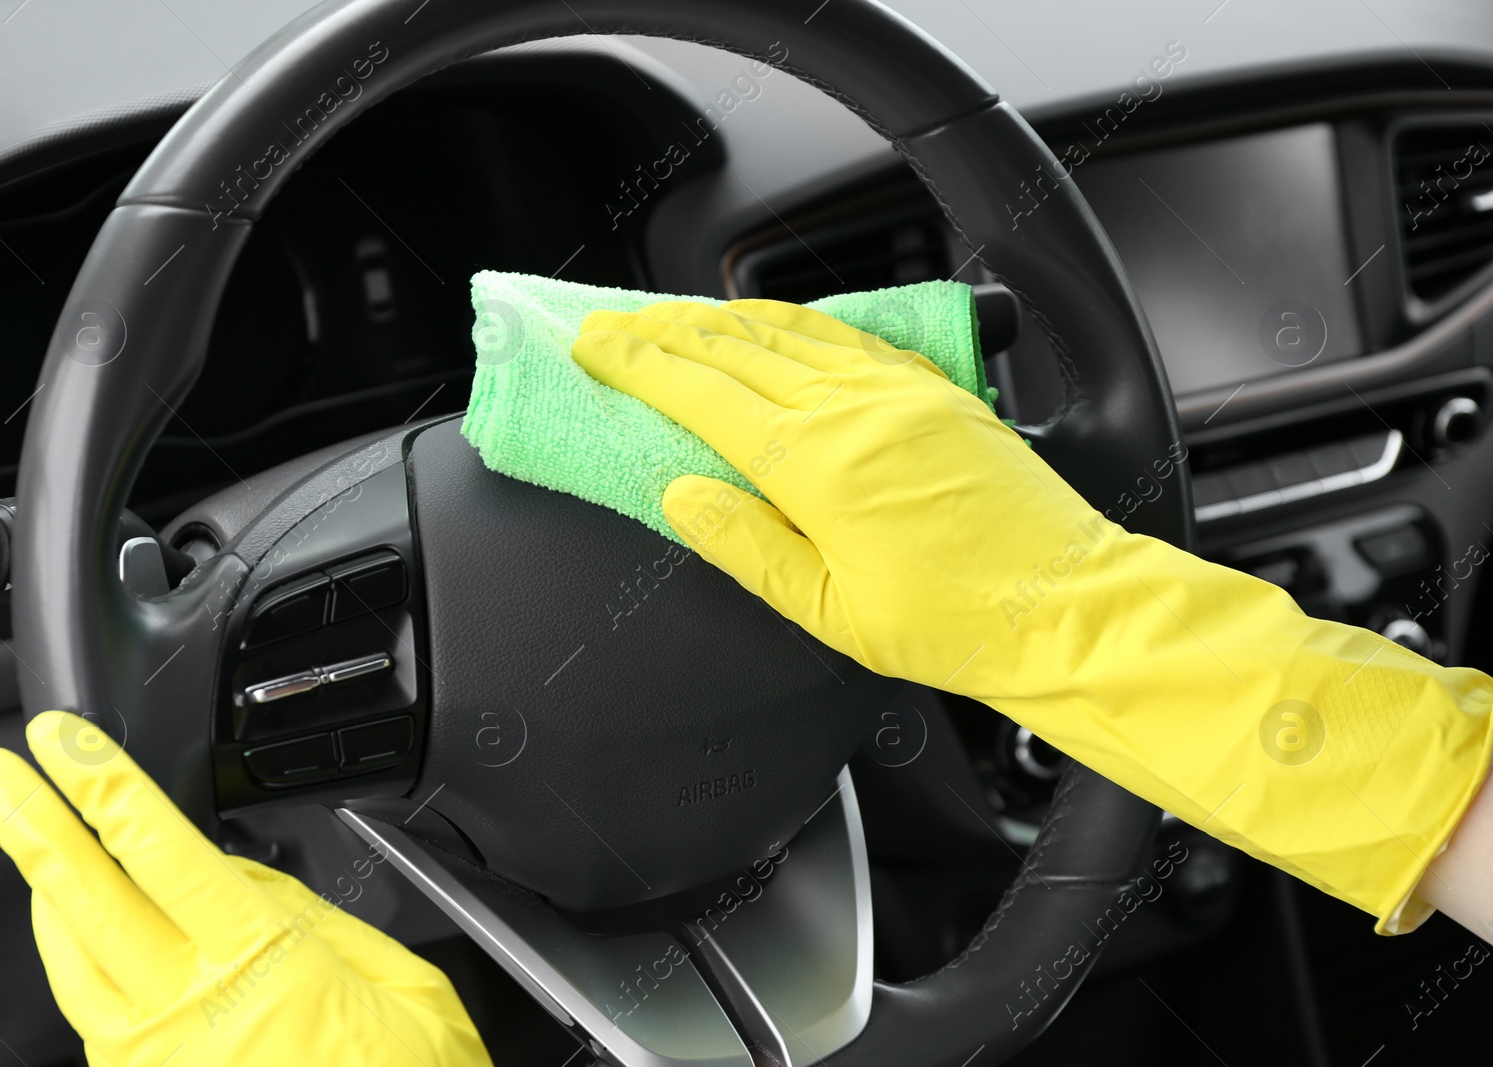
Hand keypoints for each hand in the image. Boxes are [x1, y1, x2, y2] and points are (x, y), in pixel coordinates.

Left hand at [0, 711, 491, 1066]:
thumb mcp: (402, 983)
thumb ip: (317, 921)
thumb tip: (244, 876)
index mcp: (265, 968)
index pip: (161, 854)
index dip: (105, 790)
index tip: (67, 745)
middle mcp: (194, 1014)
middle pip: (88, 902)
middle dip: (37, 826)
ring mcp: (159, 1059)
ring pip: (73, 962)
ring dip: (48, 893)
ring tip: (39, 841)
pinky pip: (91, 1013)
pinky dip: (76, 958)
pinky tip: (83, 934)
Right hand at [572, 297, 1492, 933]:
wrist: (1066, 608)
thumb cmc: (955, 625)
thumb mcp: (830, 611)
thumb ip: (747, 545)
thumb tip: (681, 496)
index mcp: (820, 465)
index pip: (704, 393)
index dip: (640, 364)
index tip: (595, 344)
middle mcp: (858, 411)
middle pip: (738, 349)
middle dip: (666, 333)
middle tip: (615, 324)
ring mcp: (901, 394)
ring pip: (793, 333)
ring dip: (724, 319)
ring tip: (677, 317)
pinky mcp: (937, 395)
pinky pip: (849, 340)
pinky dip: (798, 326)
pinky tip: (778, 327)